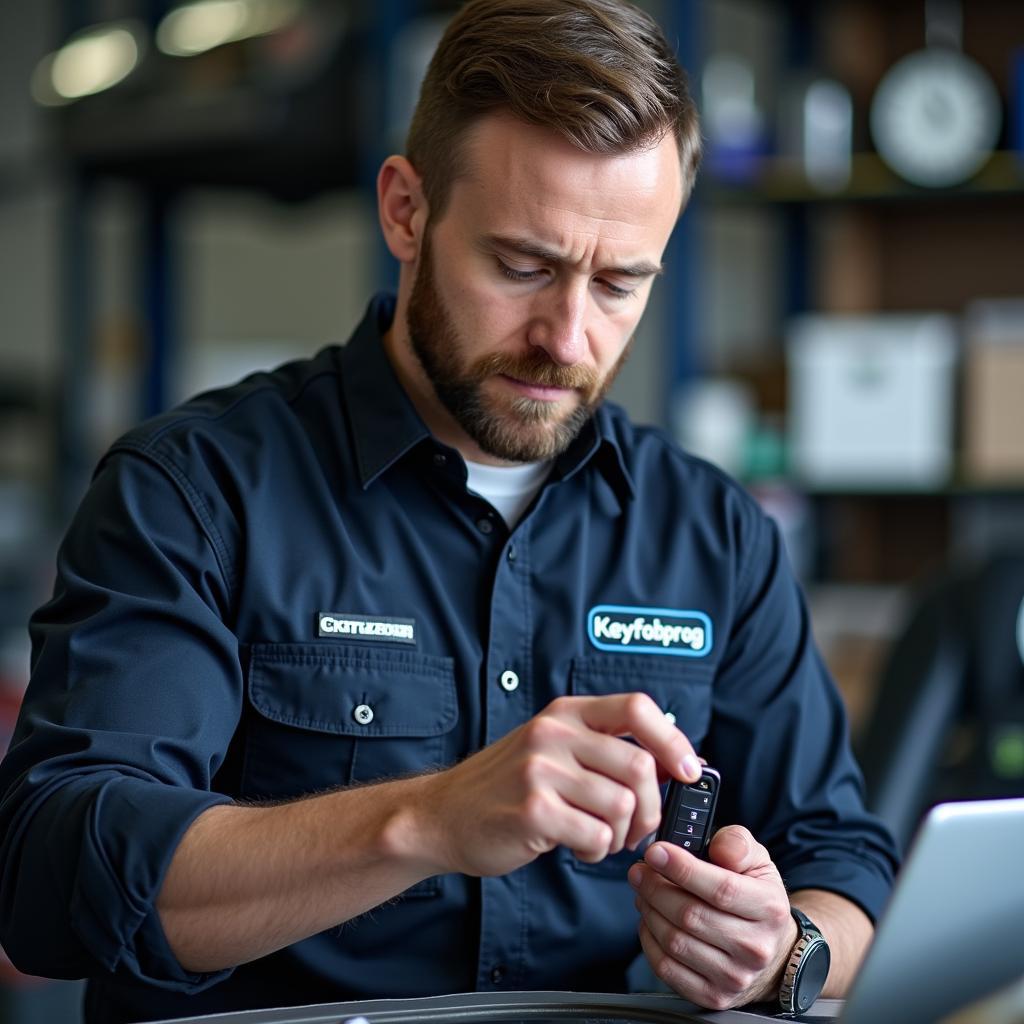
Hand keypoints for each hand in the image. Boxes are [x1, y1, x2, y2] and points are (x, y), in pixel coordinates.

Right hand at [417, 694, 700, 877]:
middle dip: (651, 808)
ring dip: (621, 835)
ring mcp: (541, 771)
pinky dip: (597, 852)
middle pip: (639, 766)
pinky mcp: (533, 811)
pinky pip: (597, 837)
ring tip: (597, 837)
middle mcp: (554, 733)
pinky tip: (576, 847)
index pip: (637, 708)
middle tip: (637, 828)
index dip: (673, 740)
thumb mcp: (552, 748)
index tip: (688, 771)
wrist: (442, 815)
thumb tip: (679, 762)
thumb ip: (604, 748)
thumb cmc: (506, 787)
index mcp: (565, 713)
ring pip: (622, 806)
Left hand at [628, 826, 796, 1010]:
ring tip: (643, 892)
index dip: (682, 869)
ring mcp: (734, 977)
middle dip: (655, 887)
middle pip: (690, 915)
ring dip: (649, 911)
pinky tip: (649, 920)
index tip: (655, 852)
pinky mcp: (713, 996)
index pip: (720, 889)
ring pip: (675, 941)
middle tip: (640, 871)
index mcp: (769, 909)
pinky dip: (649, 940)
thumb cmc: (755, 897)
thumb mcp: (756, 860)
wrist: (771, 950)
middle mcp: (755, 947)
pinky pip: (667, 968)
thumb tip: (719, 848)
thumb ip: (738, 844)